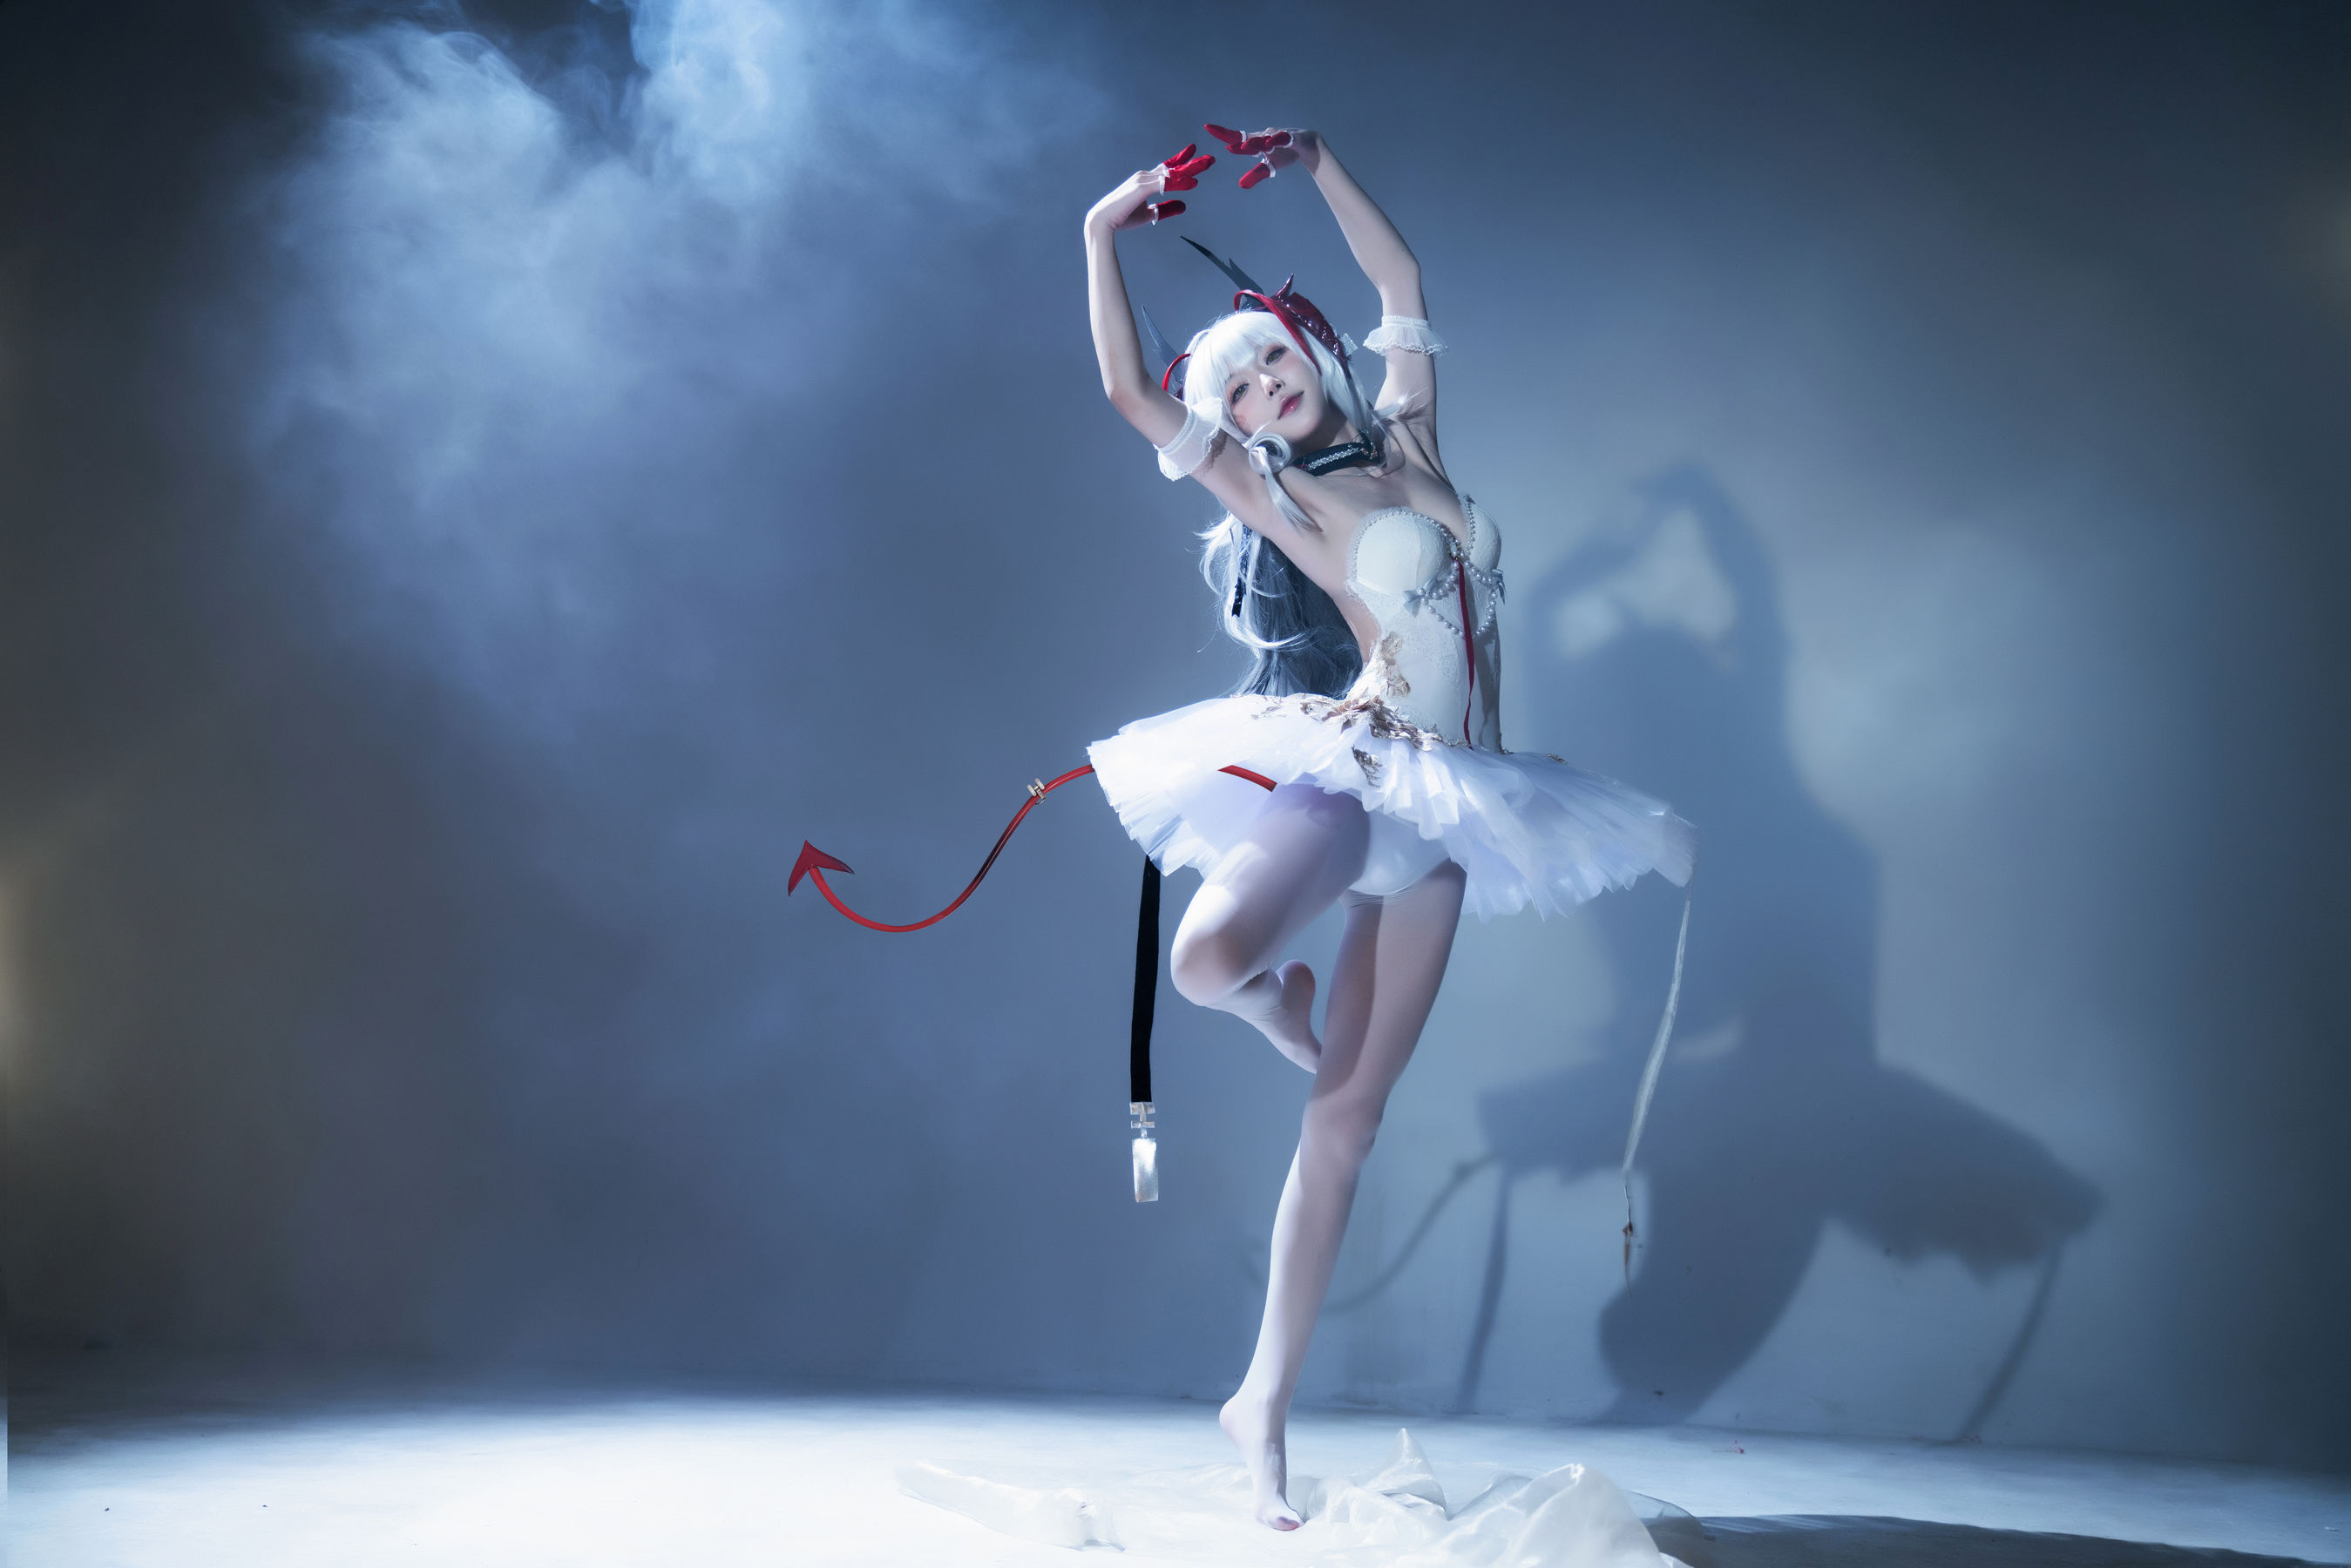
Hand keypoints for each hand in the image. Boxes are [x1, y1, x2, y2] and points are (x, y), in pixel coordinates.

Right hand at [1087, 142, 1216, 233]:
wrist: (1103, 222)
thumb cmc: (1123, 218)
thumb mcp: (1149, 215)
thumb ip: (1166, 209)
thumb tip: (1184, 206)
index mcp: (1145, 180)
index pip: (1166, 168)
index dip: (1180, 161)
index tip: (1193, 153)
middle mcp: (1145, 176)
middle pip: (1172, 168)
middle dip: (1191, 163)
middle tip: (1210, 160)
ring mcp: (1143, 180)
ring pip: (1171, 174)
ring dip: (1190, 169)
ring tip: (1207, 164)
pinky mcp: (1142, 188)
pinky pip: (1165, 184)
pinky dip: (1180, 183)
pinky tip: (1193, 183)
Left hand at [1204, 124, 1314, 188]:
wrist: (1307, 147)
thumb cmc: (1285, 154)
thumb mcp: (1270, 167)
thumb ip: (1256, 175)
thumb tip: (1241, 185)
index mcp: (1256, 142)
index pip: (1236, 138)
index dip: (1222, 133)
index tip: (1207, 127)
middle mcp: (1263, 136)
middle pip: (1243, 136)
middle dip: (1227, 133)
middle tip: (1210, 129)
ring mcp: (1276, 136)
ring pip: (1262, 139)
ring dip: (1252, 142)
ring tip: (1242, 146)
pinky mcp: (1290, 137)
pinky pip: (1281, 138)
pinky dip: (1275, 141)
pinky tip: (1269, 145)